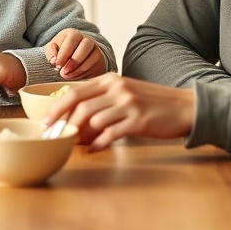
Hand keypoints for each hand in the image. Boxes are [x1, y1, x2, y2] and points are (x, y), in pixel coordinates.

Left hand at [43, 73, 194, 151]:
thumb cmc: (153, 102)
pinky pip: (111, 133)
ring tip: (75, 144)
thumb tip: (76, 114)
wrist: (185, 106)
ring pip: (93, 119)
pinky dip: (98, 143)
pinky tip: (93, 150)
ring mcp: (128, 104)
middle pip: (79, 103)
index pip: (75, 90)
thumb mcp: (126, 91)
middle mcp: (117, 88)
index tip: (45, 120)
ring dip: (80, 135)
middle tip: (51, 133)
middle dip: (60, 119)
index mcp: (110, 79)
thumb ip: (103, 97)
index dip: (57, 106)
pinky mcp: (138, 121)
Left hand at [45, 28, 105, 78]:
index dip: (64, 52)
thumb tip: (54, 60)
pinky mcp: (99, 61)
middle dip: (74, 60)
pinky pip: (95, 66)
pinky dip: (84, 73)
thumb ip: (51, 52)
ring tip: (67, 75)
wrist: (72, 57)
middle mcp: (86, 39)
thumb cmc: (61, 52)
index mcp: (73, 34)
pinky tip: (75, 76)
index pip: (72, 38)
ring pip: (93, 56)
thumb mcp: (52, 49)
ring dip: (79, 68)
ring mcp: (95, 50)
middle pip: (85, 45)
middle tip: (63, 71)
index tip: (56, 64)